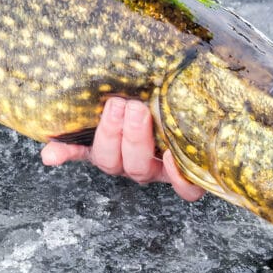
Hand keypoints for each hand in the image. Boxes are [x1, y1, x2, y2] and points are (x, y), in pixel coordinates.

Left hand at [41, 97, 205, 200]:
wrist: (144, 88)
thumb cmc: (175, 95)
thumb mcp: (191, 100)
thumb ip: (198, 99)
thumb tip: (223, 83)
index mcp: (173, 163)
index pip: (185, 188)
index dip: (178, 179)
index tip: (172, 155)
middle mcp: (146, 166)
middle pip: (139, 168)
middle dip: (136, 138)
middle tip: (137, 108)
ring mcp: (118, 159)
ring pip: (112, 163)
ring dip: (110, 135)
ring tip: (115, 105)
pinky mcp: (92, 150)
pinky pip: (77, 154)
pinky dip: (64, 152)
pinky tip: (49, 152)